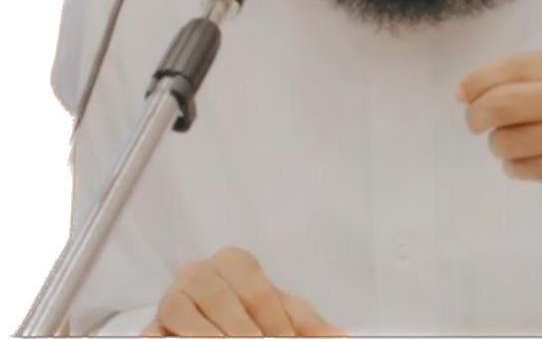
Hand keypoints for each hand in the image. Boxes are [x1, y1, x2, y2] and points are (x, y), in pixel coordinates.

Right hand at [142, 246, 344, 335]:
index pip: (256, 291)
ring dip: (205, 333)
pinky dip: (165, 338)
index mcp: (234, 262)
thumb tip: (339, 337)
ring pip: (181, 309)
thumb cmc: (252, 312)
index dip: (273, 321)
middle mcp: (200, 272)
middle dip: (240, 330)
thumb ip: (308, 323)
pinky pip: (153, 331)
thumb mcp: (283, 312)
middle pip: (219, 297)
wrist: (213, 317)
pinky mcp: (150, 325)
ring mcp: (171, 297)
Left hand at [457, 51, 541, 256]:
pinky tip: (530, 157)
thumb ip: (535, 71)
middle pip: (502, 105)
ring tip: (511, 139)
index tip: (462, 93)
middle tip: (475, 120)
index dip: (477, 80)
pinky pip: (522, 169)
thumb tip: (472, 87)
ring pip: (507, 142)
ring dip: (497, 143)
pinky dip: (515, 164)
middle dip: (476, 114)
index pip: (514, 69)